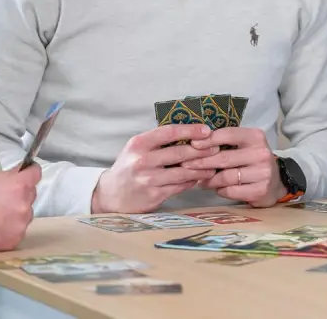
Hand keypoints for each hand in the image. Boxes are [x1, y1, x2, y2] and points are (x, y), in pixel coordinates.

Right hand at [0, 164, 40, 253]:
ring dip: (16, 212)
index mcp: (17, 185)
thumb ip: (5, 176)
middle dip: (20, 194)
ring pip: (25, 214)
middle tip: (3, 198)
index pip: (35, 173)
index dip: (29, 172)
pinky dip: (10, 229)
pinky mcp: (15, 240)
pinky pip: (18, 230)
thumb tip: (17, 173)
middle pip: (30, 194)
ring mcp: (21, 224)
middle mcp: (24, 204)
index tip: (26, 173)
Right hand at [91, 124, 218, 213]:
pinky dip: (192, 181)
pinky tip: (199, 178)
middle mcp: (142, 160)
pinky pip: (179, 186)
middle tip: (217, 147)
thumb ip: (159, 140)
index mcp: (139, 143)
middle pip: (180, 153)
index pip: (169, 132)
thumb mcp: (137, 147)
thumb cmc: (129, 166)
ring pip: (183, 172)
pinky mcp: (153, 195)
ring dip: (201, 168)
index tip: (207, 130)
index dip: (190, 130)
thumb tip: (191, 133)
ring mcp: (148, 179)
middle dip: (202, 150)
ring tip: (213, 165)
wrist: (110, 194)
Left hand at [182, 127, 285, 206]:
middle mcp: (261, 153)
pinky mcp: (260, 190)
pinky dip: (220, 190)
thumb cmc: (252, 160)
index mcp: (256, 137)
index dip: (208, 140)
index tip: (193, 145)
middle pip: (224, 158)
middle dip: (202, 162)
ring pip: (226, 177)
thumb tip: (195, 145)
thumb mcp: (244, 146)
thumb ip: (226, 143)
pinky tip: (217, 189)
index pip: (228, 135)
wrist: (276, 182)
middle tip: (186, 165)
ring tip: (201, 180)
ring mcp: (263, 173)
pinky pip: (231, 191)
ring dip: (210, 180)